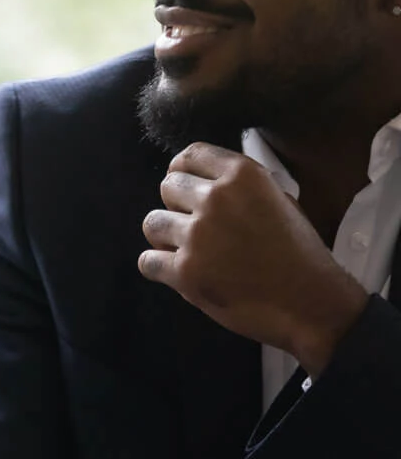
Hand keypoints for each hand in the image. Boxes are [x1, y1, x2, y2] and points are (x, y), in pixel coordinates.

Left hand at [139, 143, 367, 374]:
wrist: (311, 302)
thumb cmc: (299, 253)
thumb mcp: (280, 200)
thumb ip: (241, 187)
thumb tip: (205, 180)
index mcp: (243, 175)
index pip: (189, 155)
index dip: (184, 172)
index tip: (187, 189)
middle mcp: (216, 198)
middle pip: (167, 187)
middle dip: (177, 206)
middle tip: (196, 227)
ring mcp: (197, 235)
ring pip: (152, 223)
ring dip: (165, 237)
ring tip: (190, 252)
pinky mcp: (184, 271)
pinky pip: (147, 261)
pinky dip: (158, 268)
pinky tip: (180, 273)